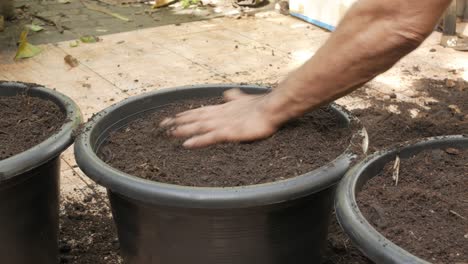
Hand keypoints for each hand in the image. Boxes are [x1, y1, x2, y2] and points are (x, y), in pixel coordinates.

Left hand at [160, 89, 283, 147]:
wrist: (272, 108)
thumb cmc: (260, 106)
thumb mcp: (244, 100)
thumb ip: (234, 98)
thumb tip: (228, 94)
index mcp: (221, 109)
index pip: (198, 111)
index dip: (184, 115)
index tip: (170, 118)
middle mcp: (218, 115)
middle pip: (193, 118)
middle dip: (177, 122)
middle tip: (161, 126)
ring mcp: (223, 123)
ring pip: (198, 127)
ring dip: (183, 130)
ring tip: (168, 134)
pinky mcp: (230, 132)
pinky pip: (211, 137)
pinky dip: (198, 140)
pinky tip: (187, 145)